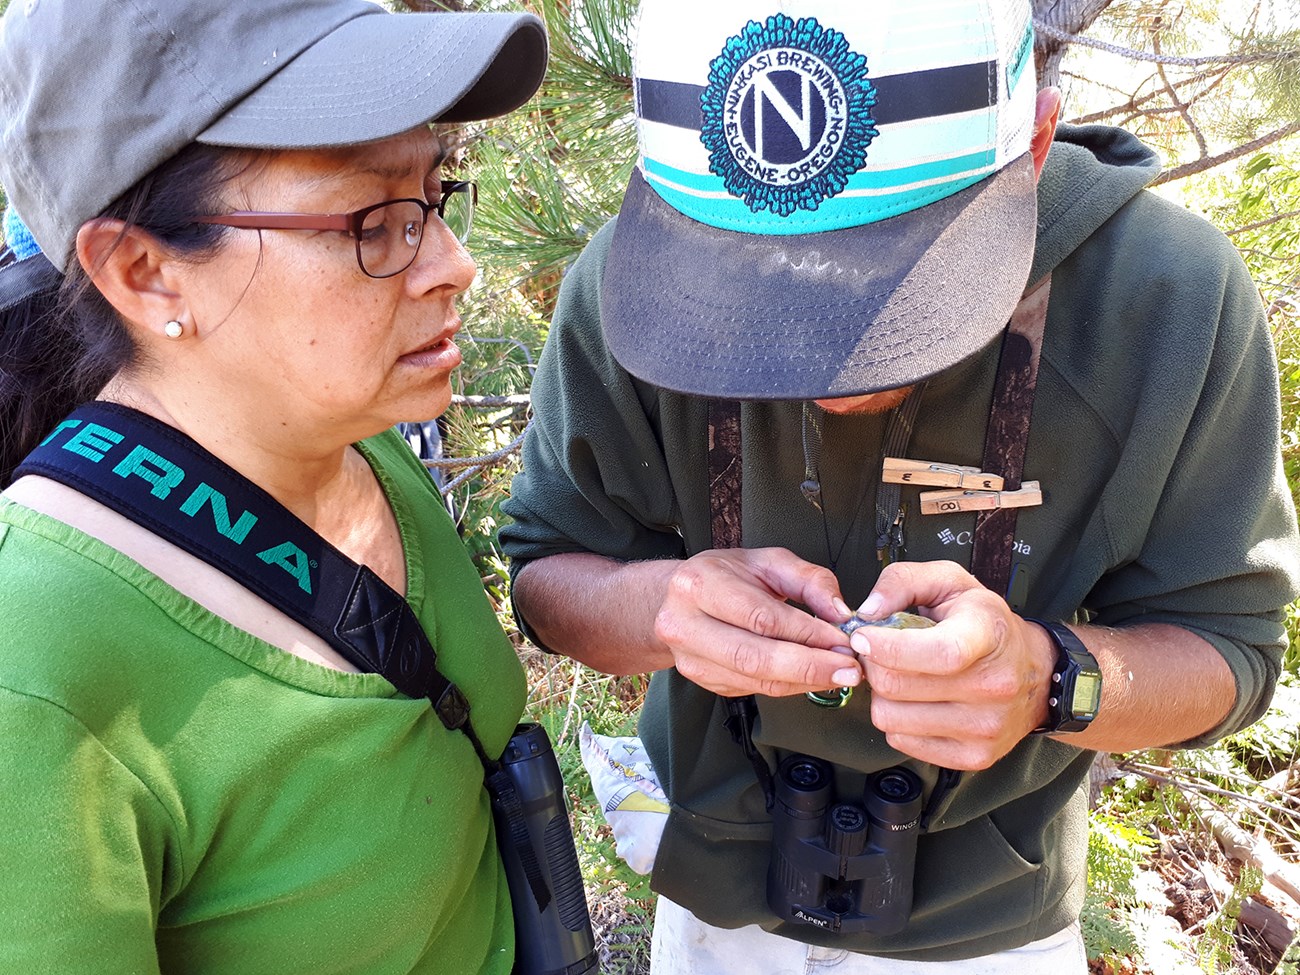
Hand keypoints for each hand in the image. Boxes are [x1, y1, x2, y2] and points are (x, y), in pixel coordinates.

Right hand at [654, 547, 863, 697]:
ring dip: (804, 681)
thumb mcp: (768, 561)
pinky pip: (753, 690)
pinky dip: (789, 686)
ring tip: (838, 674)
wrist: (676, 598)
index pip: (761, 617)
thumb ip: (810, 580)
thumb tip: (839, 613)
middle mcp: (686, 624)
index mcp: (700, 584)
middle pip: (755, 657)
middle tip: (848, 669)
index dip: (807, 633)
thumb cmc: (725, 576)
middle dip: (809, 667)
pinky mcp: (703, 679)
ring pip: (756, 679)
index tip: (843, 640)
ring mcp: (691, 657)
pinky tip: (811, 677)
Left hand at [846, 561, 1056, 769]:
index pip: (937, 652)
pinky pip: (901, 741)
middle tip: (882, 653)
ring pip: (889, 717)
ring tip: (904, 678)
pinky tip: (916, 702)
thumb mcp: (950, 582)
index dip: (887, 646)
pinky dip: (898, 720)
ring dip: (883, 695)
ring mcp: (984, 727)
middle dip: (874, 665)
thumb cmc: (986, 625)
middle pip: (895, 685)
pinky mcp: (973, 756)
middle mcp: (992, 686)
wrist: (1036, 672)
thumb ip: (903, 582)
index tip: (864, 637)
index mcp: (986, 636)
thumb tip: (867, 612)